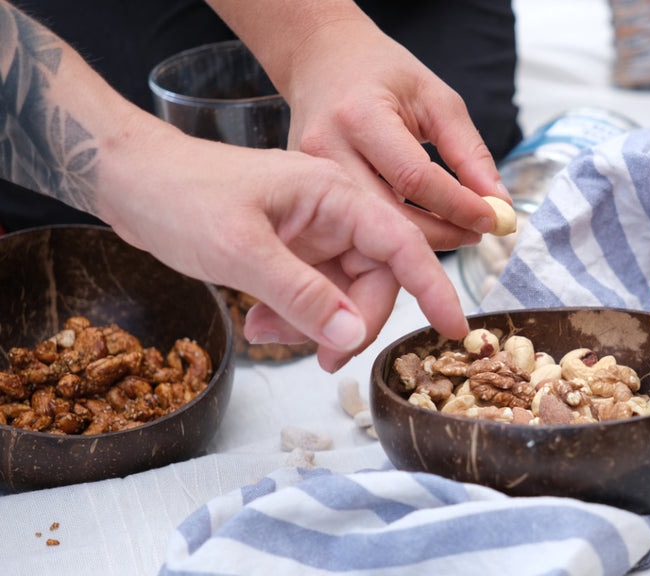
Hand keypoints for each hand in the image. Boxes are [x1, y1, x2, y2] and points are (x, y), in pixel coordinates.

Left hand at [99, 124, 468, 371]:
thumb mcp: (241, 250)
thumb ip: (301, 295)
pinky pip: (315, 296)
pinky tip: (259, 324)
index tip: (456, 329)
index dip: (434, 288)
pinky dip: (295, 320)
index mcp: (336, 194)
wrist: (131, 180)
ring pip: (344, 295)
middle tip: (318, 359)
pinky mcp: (293, 252)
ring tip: (264, 333)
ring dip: (314, 326)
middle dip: (349, 324)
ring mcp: (314, 234)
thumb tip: (349, 338)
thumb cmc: (181, 195)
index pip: (402, 244)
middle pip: (375, 280)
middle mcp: (335, 213)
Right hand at [206, 0, 509, 250]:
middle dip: (443, 233)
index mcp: (360, 116)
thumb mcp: (435, 98)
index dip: (460, 205)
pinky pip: (356, 224)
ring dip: (422, 240)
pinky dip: (394, 233)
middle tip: (479, 233)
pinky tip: (424, 227)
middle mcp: (326, 147)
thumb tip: (498, 201)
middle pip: (391, 214)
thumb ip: (468, 151)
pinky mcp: (309, 189)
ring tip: (459, 231)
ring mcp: (310, 173)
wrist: (321, 58)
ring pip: (372, 228)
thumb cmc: (380, 71)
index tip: (494, 219)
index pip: (416, 178)